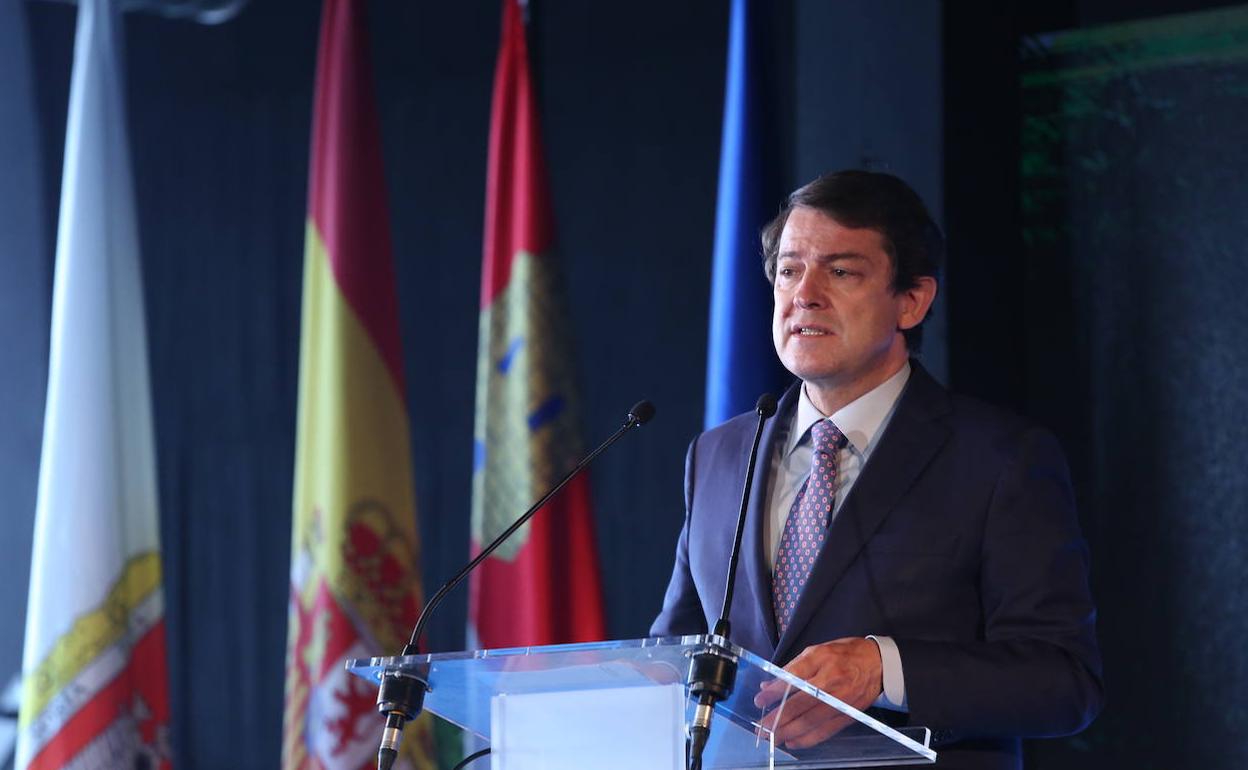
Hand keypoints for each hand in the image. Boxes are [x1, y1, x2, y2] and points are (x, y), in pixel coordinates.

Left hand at [752, 637, 882, 748]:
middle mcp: (831, 681)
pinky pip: (826, 730)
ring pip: (811, 721)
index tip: (760, 700)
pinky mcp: (848, 714)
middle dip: (777, 719)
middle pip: (799, 704)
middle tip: (761, 728)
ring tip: (773, 738)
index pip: (792, 679)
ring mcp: (841, 700)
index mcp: (821, 660)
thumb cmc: (845, 654)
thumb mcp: (817, 650)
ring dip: (789, 732)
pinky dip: (808, 739)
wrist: (879, 663)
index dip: (774, 692)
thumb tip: (768, 684)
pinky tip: (793, 742)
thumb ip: (792, 668)